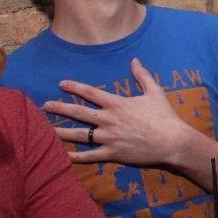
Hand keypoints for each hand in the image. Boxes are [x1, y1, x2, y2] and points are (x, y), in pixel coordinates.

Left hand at [45, 58, 196, 165]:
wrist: (172, 142)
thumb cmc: (164, 117)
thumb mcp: (155, 92)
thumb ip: (142, 76)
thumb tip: (135, 60)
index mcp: (117, 104)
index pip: (90, 93)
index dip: (74, 87)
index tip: (61, 84)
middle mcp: (109, 120)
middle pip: (79, 112)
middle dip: (60, 108)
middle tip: (45, 106)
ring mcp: (109, 138)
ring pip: (79, 135)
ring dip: (61, 131)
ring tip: (46, 130)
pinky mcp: (112, 154)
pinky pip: (89, 156)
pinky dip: (75, 157)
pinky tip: (63, 156)